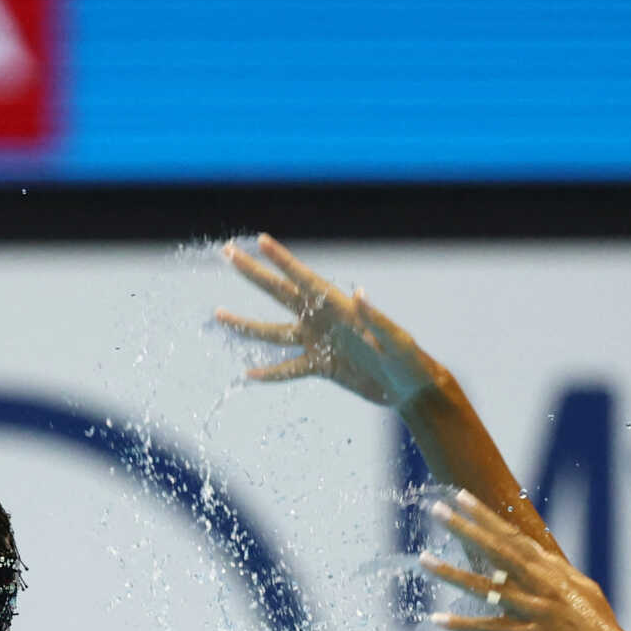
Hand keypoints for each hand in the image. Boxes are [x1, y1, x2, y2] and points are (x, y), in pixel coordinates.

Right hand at [216, 234, 453, 409]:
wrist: (412, 389)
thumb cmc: (410, 361)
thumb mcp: (396, 341)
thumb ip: (377, 319)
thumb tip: (361, 294)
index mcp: (340, 308)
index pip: (305, 278)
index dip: (283, 259)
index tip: (261, 240)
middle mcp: (323, 320)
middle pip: (280, 293)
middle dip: (253, 273)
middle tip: (228, 252)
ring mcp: (319, 343)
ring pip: (274, 332)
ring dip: (246, 325)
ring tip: (219, 315)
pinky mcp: (322, 367)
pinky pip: (289, 369)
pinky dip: (270, 373)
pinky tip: (248, 375)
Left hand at [425, 491, 630, 630]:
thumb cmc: (597, 626)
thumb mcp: (580, 589)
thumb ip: (554, 571)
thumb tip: (534, 554)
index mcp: (552, 570)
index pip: (513, 536)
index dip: (486, 516)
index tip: (460, 496)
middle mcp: (544, 583)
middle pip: (497, 550)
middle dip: (466, 528)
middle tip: (437, 509)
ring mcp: (538, 609)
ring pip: (488, 588)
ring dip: (453, 573)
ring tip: (423, 559)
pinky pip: (492, 629)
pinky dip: (464, 625)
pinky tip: (438, 619)